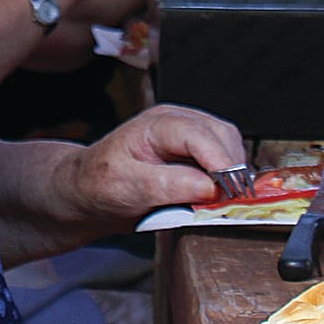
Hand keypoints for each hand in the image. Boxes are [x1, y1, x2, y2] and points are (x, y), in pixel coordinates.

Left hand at [60, 103, 246, 232]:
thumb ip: (167, 185)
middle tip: (231, 200)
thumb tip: (210, 188)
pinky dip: (228, 178)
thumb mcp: (125, 187)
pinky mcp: (197, 153)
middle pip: (221, 135)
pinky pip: (225, 160)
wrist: (89, 191)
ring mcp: (189, 136)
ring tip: (222, 200)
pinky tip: (217, 196)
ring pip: (229, 145)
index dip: (219, 160)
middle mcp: (177, 123)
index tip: (230, 189)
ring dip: (233, 173)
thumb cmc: (99, 184)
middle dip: (231, 167)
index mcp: (156, 124)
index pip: (197, 134)